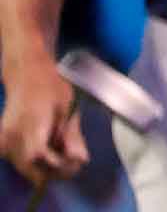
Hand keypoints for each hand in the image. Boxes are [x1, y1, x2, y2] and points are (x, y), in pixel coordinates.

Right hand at [0, 53, 87, 183]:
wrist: (26, 75)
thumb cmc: (50, 87)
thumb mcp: (69, 107)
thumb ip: (72, 136)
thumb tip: (80, 160)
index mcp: (30, 122)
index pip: (37, 155)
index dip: (58, 165)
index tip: (77, 161)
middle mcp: (11, 135)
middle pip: (31, 169)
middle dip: (56, 171)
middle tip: (74, 160)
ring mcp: (4, 141)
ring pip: (25, 169)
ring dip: (46, 168)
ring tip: (64, 151)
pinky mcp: (2, 145)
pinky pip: (20, 162)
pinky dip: (37, 163)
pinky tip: (50, 149)